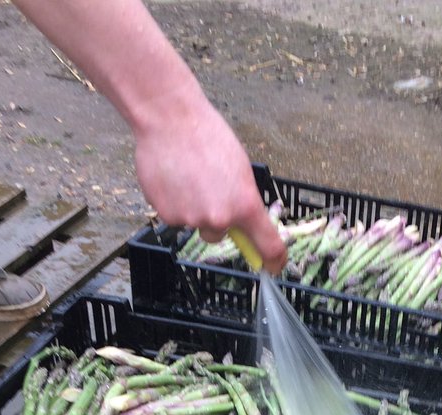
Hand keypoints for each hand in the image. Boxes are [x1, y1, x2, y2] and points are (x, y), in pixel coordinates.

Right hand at [134, 94, 286, 274]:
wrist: (169, 120)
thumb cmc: (207, 136)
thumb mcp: (241, 169)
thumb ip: (245, 200)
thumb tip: (246, 222)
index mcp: (245, 205)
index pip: (267, 245)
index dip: (273, 260)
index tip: (273, 267)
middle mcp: (219, 218)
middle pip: (221, 235)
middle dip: (218, 219)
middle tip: (209, 188)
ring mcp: (192, 219)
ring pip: (197, 225)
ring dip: (195, 210)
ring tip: (188, 178)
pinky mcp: (167, 216)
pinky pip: (176, 218)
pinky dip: (175, 203)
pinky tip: (173, 179)